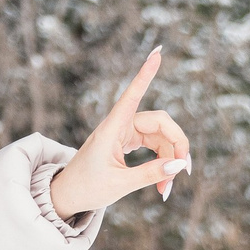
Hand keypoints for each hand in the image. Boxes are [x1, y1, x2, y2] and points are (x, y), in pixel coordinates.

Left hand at [43, 50, 192, 218]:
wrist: (67, 196)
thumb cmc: (87, 188)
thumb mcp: (120, 185)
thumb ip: (151, 174)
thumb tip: (180, 165)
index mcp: (111, 129)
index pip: (131, 96)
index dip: (145, 76)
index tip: (157, 54)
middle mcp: (119, 126)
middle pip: (160, 123)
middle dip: (175, 145)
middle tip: (182, 172)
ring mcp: (124, 133)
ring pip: (159, 136)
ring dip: (169, 159)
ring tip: (166, 188)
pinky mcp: (127, 142)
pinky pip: (153, 144)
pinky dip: (161, 162)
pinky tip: (162, 183)